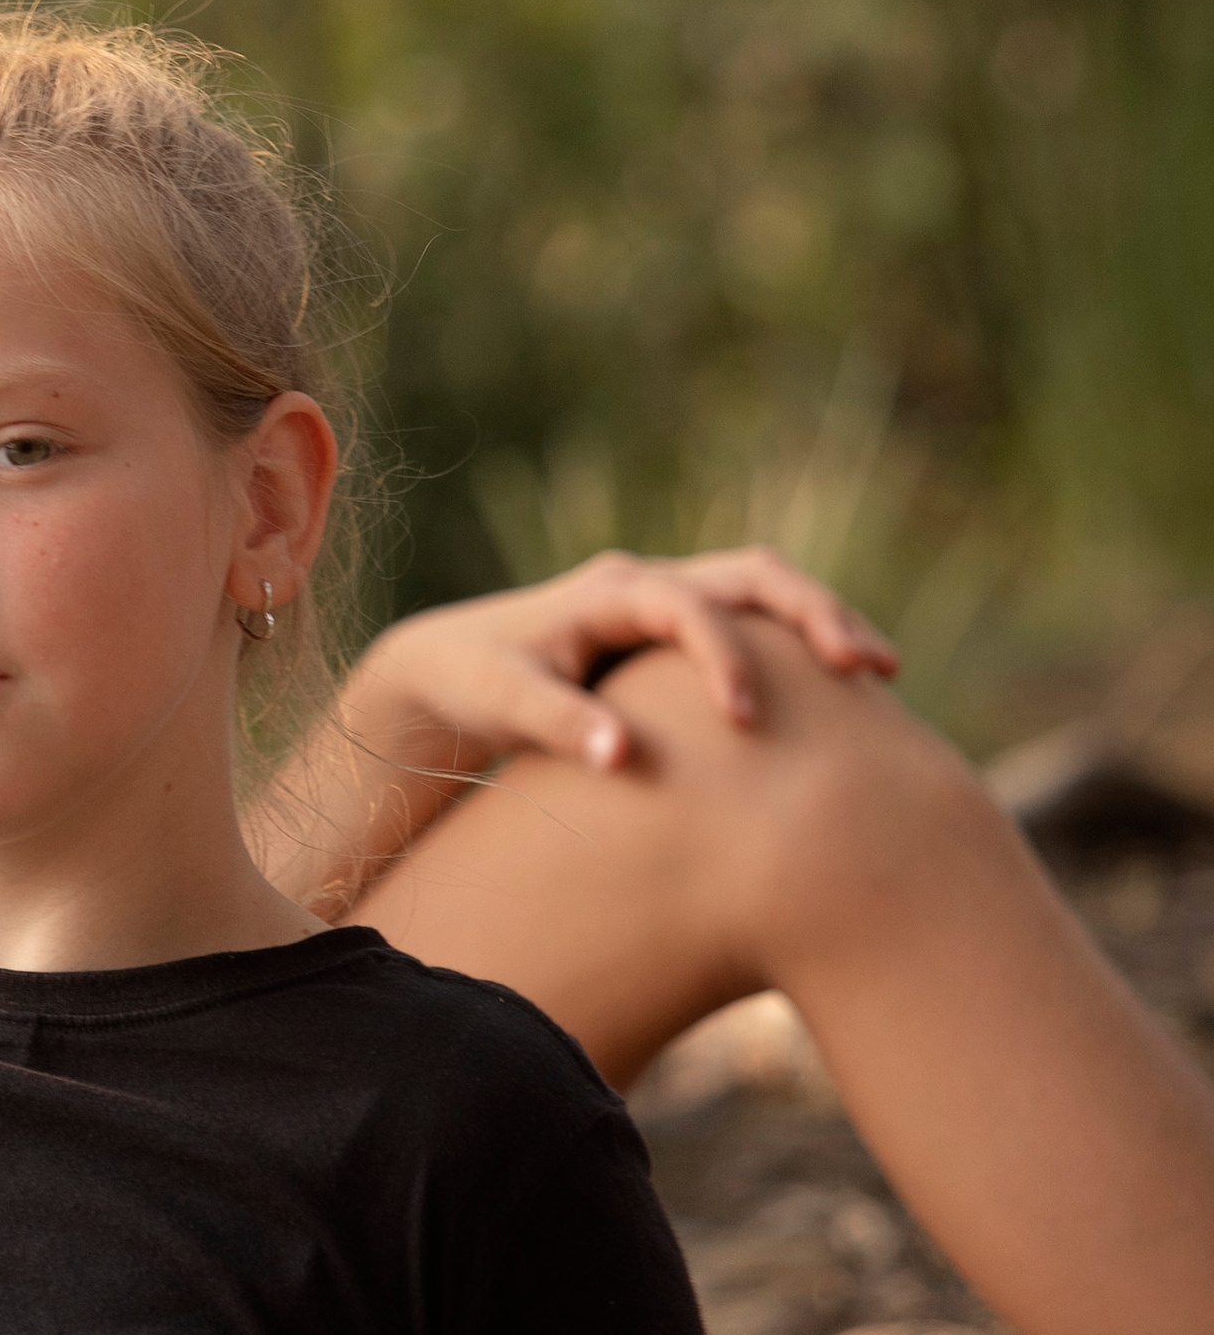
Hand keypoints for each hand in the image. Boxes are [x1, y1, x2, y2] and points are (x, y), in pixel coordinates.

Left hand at [361, 548, 899, 780]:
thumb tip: (624, 759)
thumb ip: (559, 725)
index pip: (689, 607)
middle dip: (814, 613)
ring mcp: (670, 600)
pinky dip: (802, 648)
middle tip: (870, 668)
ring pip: (766, 593)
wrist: (451, 668)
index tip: (746, 720)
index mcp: (611, 592)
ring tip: (884, 674)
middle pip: (754, 575)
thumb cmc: (475, 684)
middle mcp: (649, 582)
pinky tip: (845, 699)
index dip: (724, 658)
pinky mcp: (680, 631)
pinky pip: (757, 624)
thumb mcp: (504, 704)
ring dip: (823, 623)